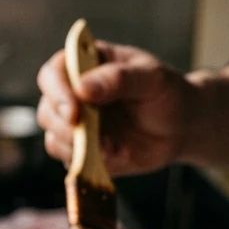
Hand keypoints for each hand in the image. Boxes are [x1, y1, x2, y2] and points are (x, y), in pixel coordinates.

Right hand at [36, 41, 197, 175]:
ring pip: (54, 138)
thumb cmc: (166, 93)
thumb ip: (118, 79)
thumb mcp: (150, 78)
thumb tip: (82, 88)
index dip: (57, 91)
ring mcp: (76, 125)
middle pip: (48, 110)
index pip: (53, 74)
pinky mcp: (83, 151)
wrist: (180, 128)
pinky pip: (70, 161)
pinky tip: (112, 155)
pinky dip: (86, 163)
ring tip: (109, 146)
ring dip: (75, 146)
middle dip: (64, 126)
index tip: (74, 110)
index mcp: (86, 66)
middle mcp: (74, 95)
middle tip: (86, 134)